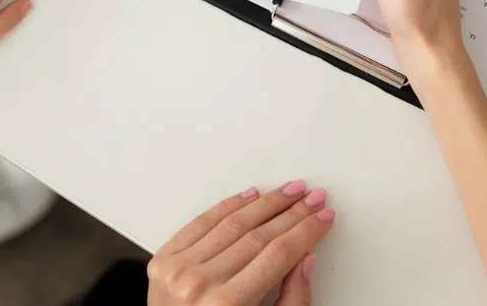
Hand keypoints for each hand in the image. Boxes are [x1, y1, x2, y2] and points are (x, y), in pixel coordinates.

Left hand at [147, 182, 333, 305]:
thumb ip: (291, 300)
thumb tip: (305, 257)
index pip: (278, 254)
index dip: (306, 232)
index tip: (323, 218)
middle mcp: (199, 285)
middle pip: (259, 236)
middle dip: (292, 213)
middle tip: (312, 199)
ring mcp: (178, 269)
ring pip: (232, 222)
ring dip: (266, 202)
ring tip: (288, 192)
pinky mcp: (163, 259)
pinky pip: (201, 222)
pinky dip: (228, 205)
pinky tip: (249, 196)